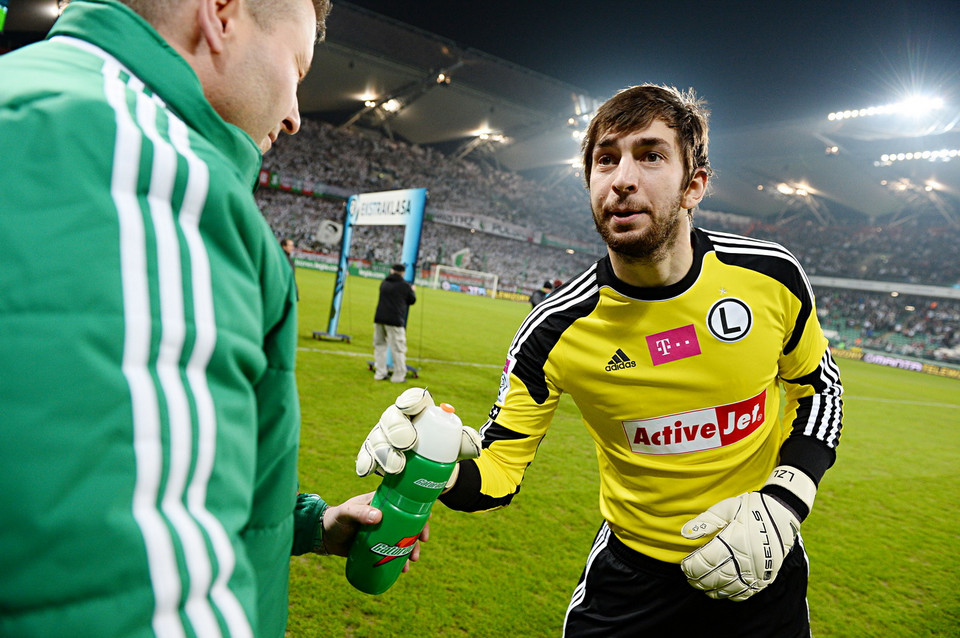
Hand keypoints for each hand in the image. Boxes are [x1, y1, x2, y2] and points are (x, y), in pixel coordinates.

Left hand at [319, 492, 427, 571]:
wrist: (324, 537)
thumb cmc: (335, 519)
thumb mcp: (347, 513)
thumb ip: (359, 513)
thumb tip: (378, 516)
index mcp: (382, 502)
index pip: (406, 503)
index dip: (420, 511)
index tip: (427, 520)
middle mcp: (386, 515)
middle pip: (409, 524)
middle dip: (418, 536)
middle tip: (418, 548)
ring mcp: (383, 531)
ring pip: (403, 539)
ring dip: (411, 550)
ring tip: (410, 563)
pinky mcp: (378, 544)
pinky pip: (393, 551)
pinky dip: (400, 560)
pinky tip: (402, 569)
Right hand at [356, 387, 481, 477]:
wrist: (434, 473)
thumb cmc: (445, 451)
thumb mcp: (460, 446)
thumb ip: (467, 442)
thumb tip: (474, 444)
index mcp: (419, 410)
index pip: (413, 399)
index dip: (410, 400)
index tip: (410, 408)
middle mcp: (397, 420)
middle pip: (390, 417)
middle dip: (396, 428)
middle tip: (407, 444)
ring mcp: (383, 437)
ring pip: (377, 438)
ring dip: (384, 451)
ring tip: (397, 466)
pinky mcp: (373, 455)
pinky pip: (366, 456)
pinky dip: (366, 462)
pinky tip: (368, 470)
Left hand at [679, 466, 816, 600]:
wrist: (782, 512)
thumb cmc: (750, 507)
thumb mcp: (725, 508)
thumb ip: (705, 522)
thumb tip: (684, 534)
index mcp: (733, 541)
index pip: (706, 561)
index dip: (692, 567)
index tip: (684, 566)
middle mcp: (746, 559)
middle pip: (716, 577)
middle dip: (699, 580)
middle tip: (689, 578)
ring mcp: (757, 570)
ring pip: (730, 587)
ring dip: (713, 589)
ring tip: (702, 587)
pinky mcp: (766, 575)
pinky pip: (748, 591)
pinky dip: (733, 594)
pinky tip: (723, 592)